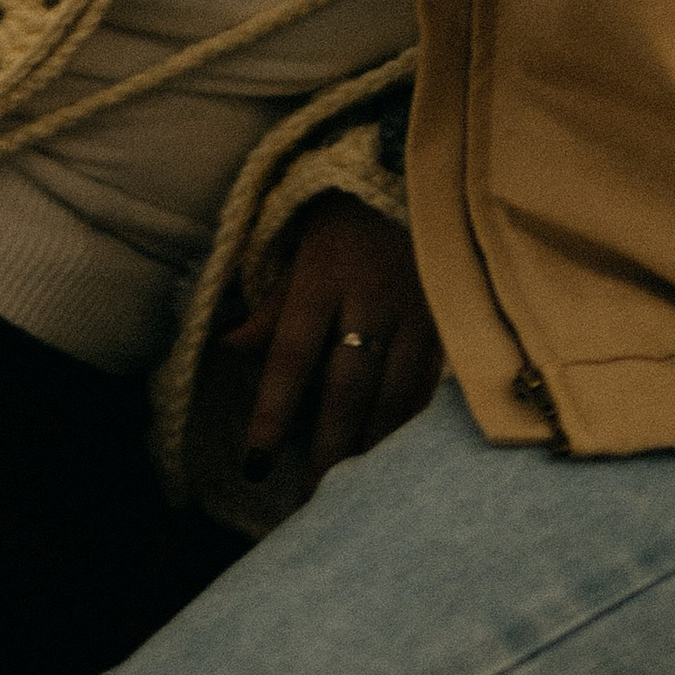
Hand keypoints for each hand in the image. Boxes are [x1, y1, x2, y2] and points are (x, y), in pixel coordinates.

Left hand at [221, 192, 442, 496]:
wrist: (412, 173)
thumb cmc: (342, 218)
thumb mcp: (298, 250)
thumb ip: (272, 307)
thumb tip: (227, 349)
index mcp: (323, 277)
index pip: (292, 355)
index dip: (272, 412)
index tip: (255, 464)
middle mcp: (370, 298)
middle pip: (346, 388)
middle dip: (327, 449)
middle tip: (310, 501)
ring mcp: (415, 311)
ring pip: (394, 396)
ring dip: (369, 448)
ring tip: (349, 492)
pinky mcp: (447, 321)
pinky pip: (428, 387)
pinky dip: (407, 427)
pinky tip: (393, 458)